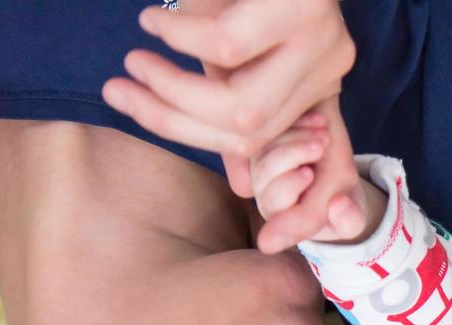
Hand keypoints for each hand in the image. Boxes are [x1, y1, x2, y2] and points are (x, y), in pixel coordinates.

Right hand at [101, 0, 354, 196]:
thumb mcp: (243, 40)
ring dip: (174, 87)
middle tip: (121, 88)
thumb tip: (238, 181)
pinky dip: (181, 39)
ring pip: (242, 104)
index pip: (267, 144)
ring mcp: (322, 40)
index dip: (203, 144)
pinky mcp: (301, 7)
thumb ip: (235, 100)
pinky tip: (158, 21)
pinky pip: (229, 45)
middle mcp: (330, 68)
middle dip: (173, 117)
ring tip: (137, 55)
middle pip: (250, 130)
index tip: (137, 112)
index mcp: (320, 83)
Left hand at [249, 97, 380, 252]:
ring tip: (326, 131)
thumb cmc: (343, 207)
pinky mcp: (264, 145)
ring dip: (297, 136)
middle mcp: (264, 193)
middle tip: (322, 144)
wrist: (341, 185)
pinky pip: (269, 128)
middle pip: (263, 172)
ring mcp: (260, 167)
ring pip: (265, 147)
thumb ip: (347, 219)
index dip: (291, 184)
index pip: (273, 201)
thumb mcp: (353, 218)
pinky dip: (296, 122)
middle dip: (293, 155)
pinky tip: (320, 122)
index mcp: (282, 218)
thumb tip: (337, 205)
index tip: (312, 172)